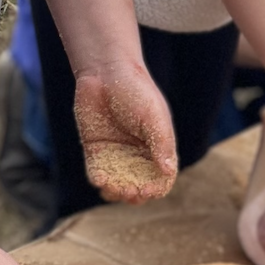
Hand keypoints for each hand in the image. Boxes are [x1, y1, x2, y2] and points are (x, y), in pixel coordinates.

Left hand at [73, 59, 176, 203]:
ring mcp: (116, 153)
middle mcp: (137, 153)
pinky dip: (99, 179)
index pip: (160, 176)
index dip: (155, 187)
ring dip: (116, 190)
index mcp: (157, 147)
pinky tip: (100, 180)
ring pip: (117, 181)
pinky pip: (97, 171)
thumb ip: (162, 144)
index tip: (148, 190)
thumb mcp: (154, 117)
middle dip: (135, 192)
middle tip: (130, 192)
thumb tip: (168, 171)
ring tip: (114, 189)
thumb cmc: (136, 90)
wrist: (105, 72)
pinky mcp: (95, 149)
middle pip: (138, 183)